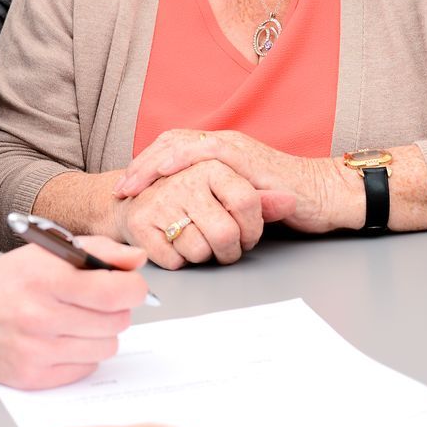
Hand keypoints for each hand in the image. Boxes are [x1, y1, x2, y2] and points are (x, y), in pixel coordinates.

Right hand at [0, 235, 151, 389]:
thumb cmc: (13, 281)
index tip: (129, 285)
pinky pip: (87, 368)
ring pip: (107, 347)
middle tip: (97, 301)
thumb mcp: (51, 251)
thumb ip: (99, 251)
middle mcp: (41, 316)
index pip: (115, 291)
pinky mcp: (35, 376)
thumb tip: (138, 259)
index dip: (132, 287)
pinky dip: (83, 354)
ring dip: (100, 333)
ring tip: (77, 320)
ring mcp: (38, 350)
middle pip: (116, 321)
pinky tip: (63, 339)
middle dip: (116, 309)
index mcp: (47, 279)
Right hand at [110, 161, 284, 268]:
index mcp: (211, 164)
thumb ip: (261, 198)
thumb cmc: (191, 194)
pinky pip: (173, 260)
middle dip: (230, 251)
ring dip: (203, 257)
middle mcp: (185, 179)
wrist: (137, 198)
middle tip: (225, 248)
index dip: (253, 229)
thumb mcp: (231, 189)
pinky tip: (174, 245)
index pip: (247, 203)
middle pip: (225, 234)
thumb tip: (290, 201)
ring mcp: (160, 200)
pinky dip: (179, 261)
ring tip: (197, 242)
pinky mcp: (140, 223)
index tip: (247, 237)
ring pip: (199, 251)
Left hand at [113, 130, 354, 234]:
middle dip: (141, 166)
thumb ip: (217, 200)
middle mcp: (224, 145)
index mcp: (220, 152)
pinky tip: (165, 172)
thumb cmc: (286, 202)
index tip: (126, 188)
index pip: (172, 149)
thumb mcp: (240, 201)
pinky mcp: (246, 158)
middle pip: (169, 144)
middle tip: (120, 189)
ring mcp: (235, 148)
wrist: (325, 196)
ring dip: (152, 164)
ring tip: (132, 185)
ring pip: (181, 145)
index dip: (147, 166)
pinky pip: (207, 152)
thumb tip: (188, 218)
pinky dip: (182, 160)